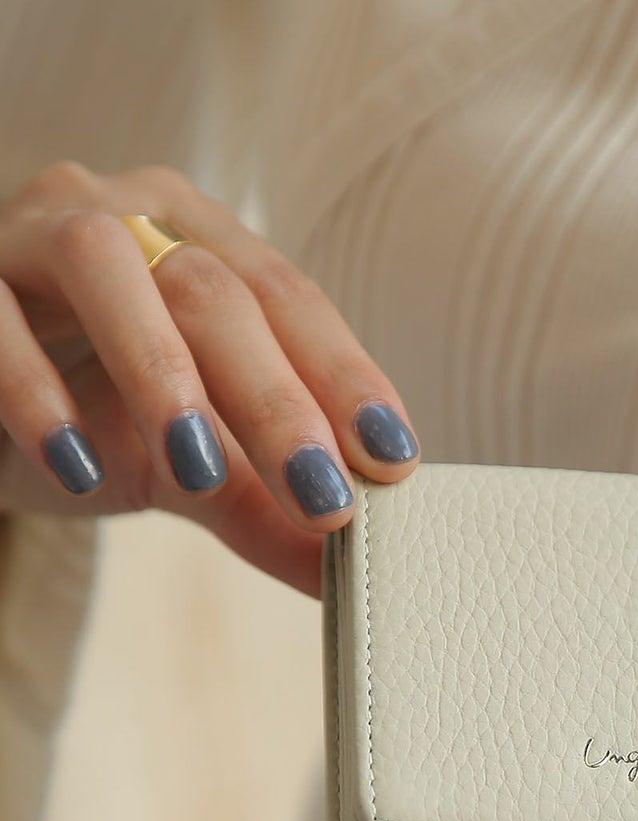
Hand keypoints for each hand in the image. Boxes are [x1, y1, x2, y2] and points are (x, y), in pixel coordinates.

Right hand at [0, 162, 420, 594]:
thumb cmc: (96, 419)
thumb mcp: (192, 471)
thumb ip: (265, 510)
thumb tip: (344, 579)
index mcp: (205, 245)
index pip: (290, 300)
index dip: (345, 375)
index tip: (393, 458)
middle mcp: (129, 215)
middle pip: (216, 290)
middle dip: (276, 399)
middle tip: (322, 495)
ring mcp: (34, 233)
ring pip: (107, 265)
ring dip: (161, 371)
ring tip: (200, 471)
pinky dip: (35, 393)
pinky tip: (78, 466)